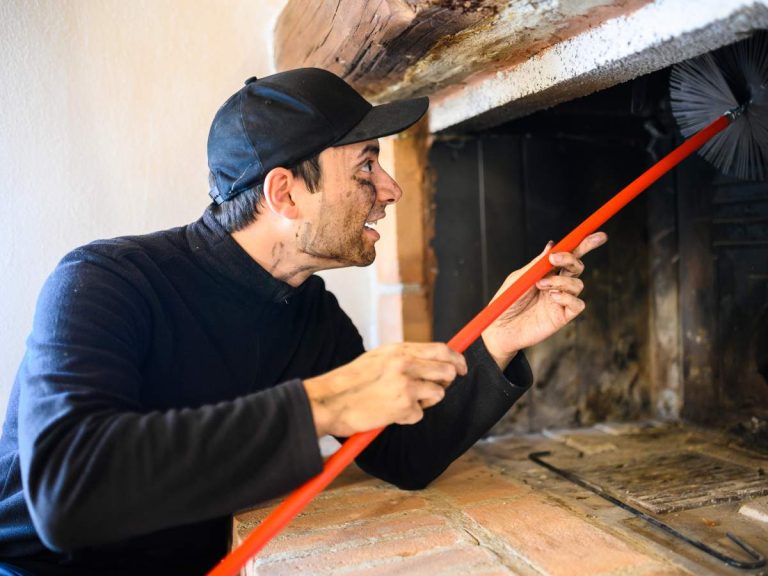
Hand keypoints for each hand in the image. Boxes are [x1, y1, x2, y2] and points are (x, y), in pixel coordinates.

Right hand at [304, 342, 466, 436]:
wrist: (331, 401)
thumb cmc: (353, 381)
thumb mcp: (379, 358)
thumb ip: (404, 357)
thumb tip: (432, 359)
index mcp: (399, 350)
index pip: (441, 349)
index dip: (456, 358)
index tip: (462, 367)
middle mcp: (405, 365)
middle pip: (447, 371)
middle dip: (446, 382)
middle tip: (432, 389)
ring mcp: (406, 386)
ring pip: (438, 394)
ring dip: (425, 401)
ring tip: (402, 401)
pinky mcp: (403, 407)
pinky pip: (420, 414)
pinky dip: (408, 417)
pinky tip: (390, 413)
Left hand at [481, 232, 607, 369]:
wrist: (500, 328)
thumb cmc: (507, 301)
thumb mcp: (519, 278)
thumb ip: (537, 264)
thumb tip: (552, 246)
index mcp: (547, 272)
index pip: (569, 255)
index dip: (585, 244)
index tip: (598, 236)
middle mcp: (558, 284)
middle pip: (577, 266)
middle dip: (571, 259)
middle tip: (554, 260)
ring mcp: (561, 300)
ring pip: (578, 284)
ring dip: (561, 281)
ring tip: (541, 285)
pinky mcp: (563, 316)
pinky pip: (577, 304)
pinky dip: (567, 297)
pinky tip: (552, 297)